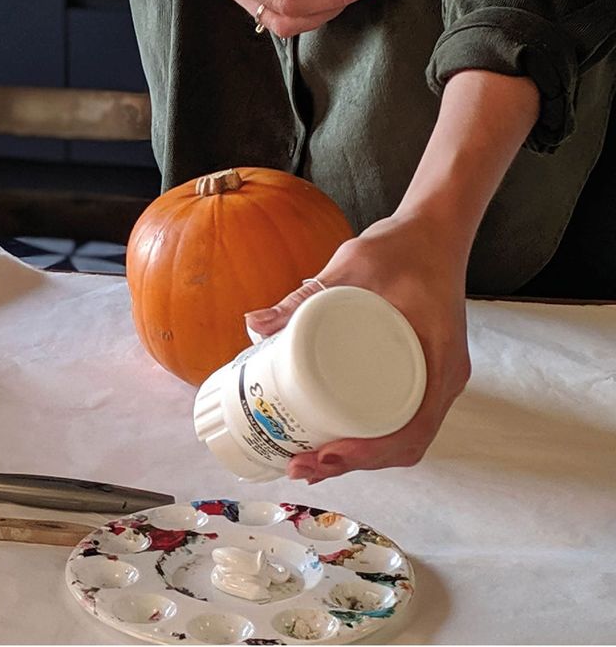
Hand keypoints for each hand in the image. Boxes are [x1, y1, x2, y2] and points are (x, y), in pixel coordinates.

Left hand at [244, 214, 471, 481]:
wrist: (434, 229)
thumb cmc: (402, 246)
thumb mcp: (353, 266)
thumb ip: (306, 294)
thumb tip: (253, 322)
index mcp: (439, 359)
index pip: (412, 429)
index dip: (369, 453)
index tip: (327, 454)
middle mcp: (442, 378)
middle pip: (403, 445)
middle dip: (353, 464)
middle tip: (301, 466)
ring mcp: (434, 379)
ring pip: (402, 438)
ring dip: (359, 458)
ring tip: (309, 463)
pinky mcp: (421, 374)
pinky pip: (400, 421)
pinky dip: (370, 441)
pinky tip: (334, 444)